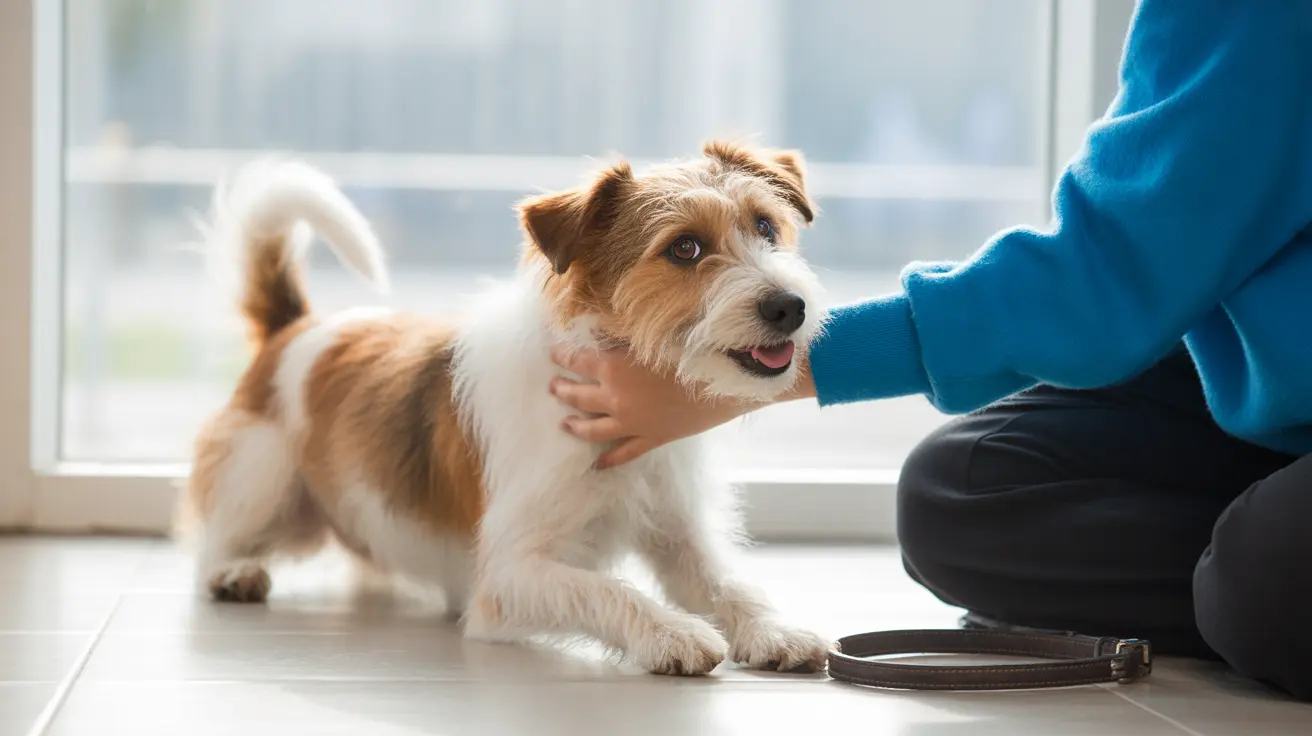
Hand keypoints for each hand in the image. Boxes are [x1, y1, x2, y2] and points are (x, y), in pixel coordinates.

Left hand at [548, 345, 813, 468]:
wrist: (725, 383)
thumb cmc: (692, 352)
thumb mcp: (654, 336)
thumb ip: (623, 334)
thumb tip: (598, 324)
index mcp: (613, 369)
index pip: (577, 360)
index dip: (562, 355)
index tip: (553, 351)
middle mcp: (616, 399)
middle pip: (578, 396)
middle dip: (563, 390)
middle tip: (553, 387)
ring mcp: (632, 423)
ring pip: (593, 428)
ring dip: (576, 425)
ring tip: (564, 423)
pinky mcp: (651, 439)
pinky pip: (624, 453)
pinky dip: (609, 460)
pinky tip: (598, 465)